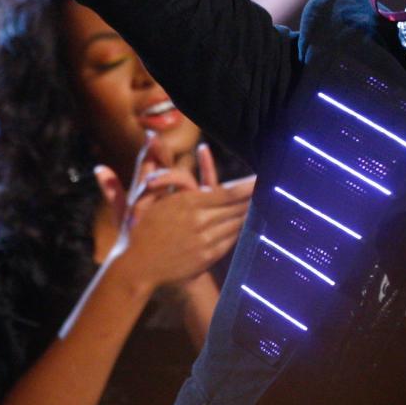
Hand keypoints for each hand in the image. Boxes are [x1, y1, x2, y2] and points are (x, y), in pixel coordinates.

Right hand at [95, 136, 254, 293]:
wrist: (134, 270)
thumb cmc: (135, 229)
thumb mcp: (141, 194)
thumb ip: (149, 164)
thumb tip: (148, 134)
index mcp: (188, 203)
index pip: (229, 192)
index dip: (249, 186)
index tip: (262, 178)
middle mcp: (201, 222)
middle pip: (237, 208)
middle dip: (254, 198)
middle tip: (271, 187)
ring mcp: (206, 242)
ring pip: (237, 224)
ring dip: (249, 213)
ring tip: (263, 202)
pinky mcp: (207, 258)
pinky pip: (231, 241)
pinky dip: (240, 230)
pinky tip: (246, 222)